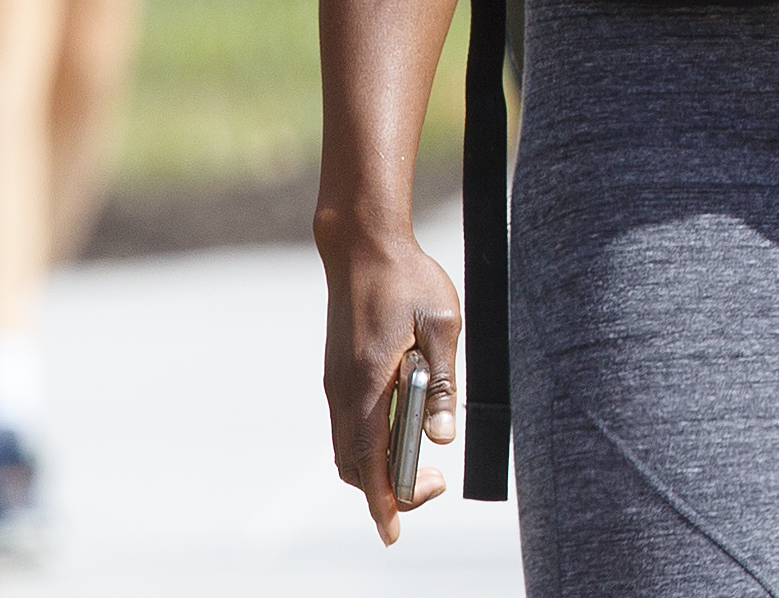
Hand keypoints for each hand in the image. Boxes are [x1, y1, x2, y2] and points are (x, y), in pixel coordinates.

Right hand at [318, 221, 464, 541]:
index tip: (393, 533)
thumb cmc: (409, 279)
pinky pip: (347, 427)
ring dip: (378, 467)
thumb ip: (443, 384)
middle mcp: (343, 392)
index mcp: (368, 384)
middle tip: (436, 481)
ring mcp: (335, 385)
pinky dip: (370, 445)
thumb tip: (442, 438)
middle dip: (389, 489)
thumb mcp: (443, 324)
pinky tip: (403, 429)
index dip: (383, 502)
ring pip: (347, 449)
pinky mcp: (337, 375)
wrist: (362, 246)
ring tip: (423, 460)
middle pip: (355, 466)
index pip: (370, 461)